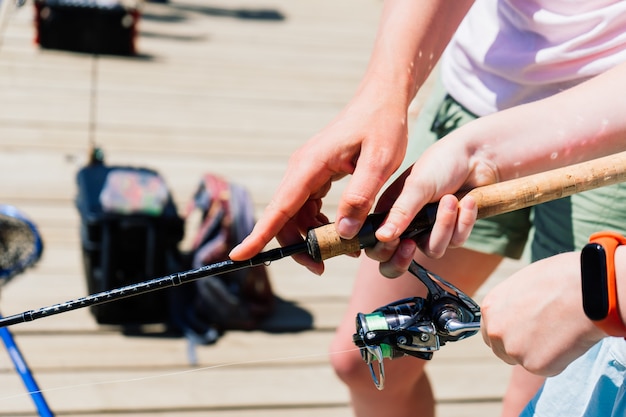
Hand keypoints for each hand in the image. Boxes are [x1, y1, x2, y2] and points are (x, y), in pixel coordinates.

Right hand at [229, 88, 409, 273]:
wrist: (382, 100)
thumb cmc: (382, 126)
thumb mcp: (380, 162)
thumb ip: (360, 196)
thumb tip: (342, 232)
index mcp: (310, 165)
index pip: (279, 207)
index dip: (258, 235)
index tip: (239, 256)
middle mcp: (301, 169)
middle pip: (284, 218)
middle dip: (297, 246)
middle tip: (321, 269)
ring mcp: (307, 172)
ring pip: (296, 215)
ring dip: (312, 238)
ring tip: (342, 253)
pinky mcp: (317, 175)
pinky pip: (308, 207)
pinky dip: (320, 225)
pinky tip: (342, 232)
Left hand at [480, 252, 605, 375]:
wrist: (583, 290)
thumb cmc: (560, 278)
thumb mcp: (523, 284)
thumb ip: (513, 304)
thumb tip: (520, 314)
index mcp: (490, 308)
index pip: (491, 332)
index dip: (510, 333)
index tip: (524, 332)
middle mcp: (495, 331)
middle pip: (503, 350)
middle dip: (521, 347)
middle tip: (544, 336)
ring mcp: (513, 350)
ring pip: (525, 360)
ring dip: (541, 353)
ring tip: (560, 331)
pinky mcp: (534, 365)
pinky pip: (548, 367)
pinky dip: (559, 359)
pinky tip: (568, 339)